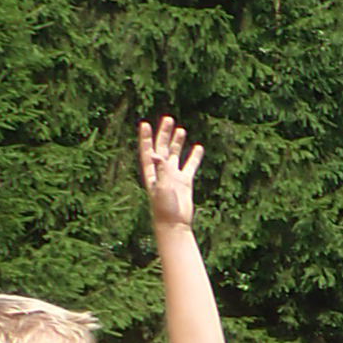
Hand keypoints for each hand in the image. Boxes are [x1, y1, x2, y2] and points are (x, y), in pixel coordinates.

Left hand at [138, 115, 203, 230]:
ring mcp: (173, 176)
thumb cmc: (164, 208)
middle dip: (164, 134)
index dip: (145, 137)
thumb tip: (156, 153)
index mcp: (151, 172)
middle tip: (168, 119)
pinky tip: (198, 147)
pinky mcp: (185, 182)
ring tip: (181, 129)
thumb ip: (160, 169)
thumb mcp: (162, 187)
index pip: (147, 150)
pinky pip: (190, 166)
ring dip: (177, 143)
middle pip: (162, 148)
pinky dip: (194, 157)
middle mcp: (161, 172)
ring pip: (175, 155)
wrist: (174, 224)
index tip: (145, 124)